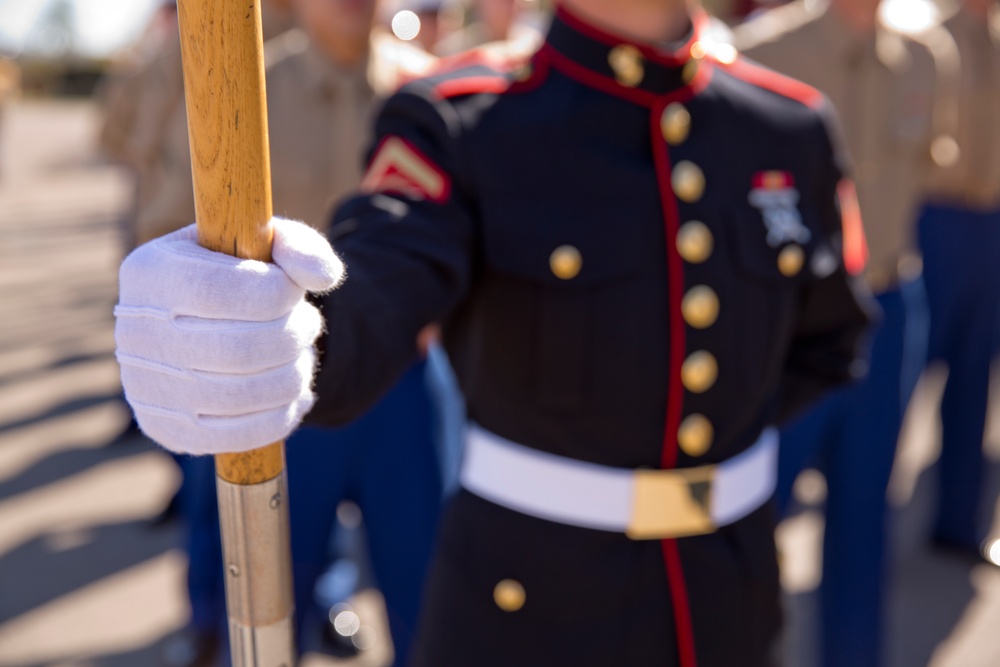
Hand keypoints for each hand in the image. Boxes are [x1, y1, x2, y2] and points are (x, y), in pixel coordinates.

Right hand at [114, 218, 343, 454]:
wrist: (206, 327)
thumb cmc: (242, 277)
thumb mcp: (267, 244)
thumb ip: (299, 246)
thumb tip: (322, 275)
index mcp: (150, 272)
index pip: (219, 291)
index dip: (276, 293)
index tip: (293, 290)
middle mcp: (135, 332)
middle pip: (236, 349)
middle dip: (292, 336)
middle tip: (308, 323)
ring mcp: (145, 387)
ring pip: (242, 395)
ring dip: (294, 374)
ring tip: (301, 353)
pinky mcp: (167, 430)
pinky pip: (238, 436)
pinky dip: (282, 415)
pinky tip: (295, 392)